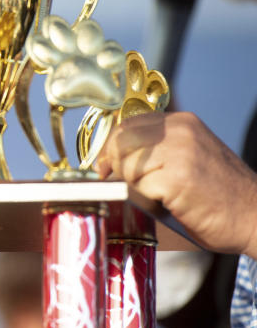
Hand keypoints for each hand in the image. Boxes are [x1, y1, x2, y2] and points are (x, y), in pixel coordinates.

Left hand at [97, 111, 256, 256]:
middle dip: (114, 165)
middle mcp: (180, 131)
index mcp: (181, 122)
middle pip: (121, 141)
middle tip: (118, 184)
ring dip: (132, 184)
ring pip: (126, 164)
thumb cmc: (220, 195)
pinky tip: (167, 204)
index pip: (126, 125)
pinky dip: (145, 200)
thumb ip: (157, 148)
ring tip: (155, 196)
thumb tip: (111, 156)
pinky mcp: (178, 178)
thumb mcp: (189, 156)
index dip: (111, 147)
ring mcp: (180, 152)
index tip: (106, 166)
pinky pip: (138, 187)